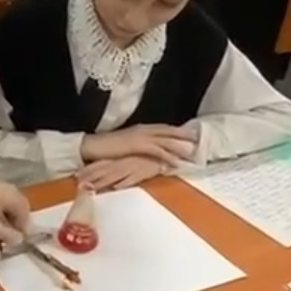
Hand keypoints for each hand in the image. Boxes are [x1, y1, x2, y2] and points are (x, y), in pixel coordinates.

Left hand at [78, 157, 166, 190]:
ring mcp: (131, 168)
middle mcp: (122, 163)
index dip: (87, 170)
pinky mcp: (141, 174)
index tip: (76, 176)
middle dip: (90, 178)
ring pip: (113, 176)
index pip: (99, 164)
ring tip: (91, 190)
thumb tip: (106, 180)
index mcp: (118, 159)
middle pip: (102, 171)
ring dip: (102, 183)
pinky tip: (115, 188)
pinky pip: (130, 180)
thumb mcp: (129, 163)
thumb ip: (117, 170)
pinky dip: (123, 184)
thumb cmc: (146, 160)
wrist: (164, 157)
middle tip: (78, 185)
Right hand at [81, 124, 197, 166]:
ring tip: (192, 151)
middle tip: (197, 139)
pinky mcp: (137, 145)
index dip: (175, 130)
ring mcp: (140, 136)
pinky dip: (167, 156)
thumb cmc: (106, 147)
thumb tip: (145, 149)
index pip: (162, 128)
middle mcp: (142, 130)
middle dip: (182, 135)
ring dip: (179, 145)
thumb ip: (136, 144)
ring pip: (165, 140)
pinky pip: (157, 151)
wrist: (93, 146)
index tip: (188, 133)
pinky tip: (176, 162)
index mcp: (140, 128)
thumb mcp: (124, 143)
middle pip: (167, 131)